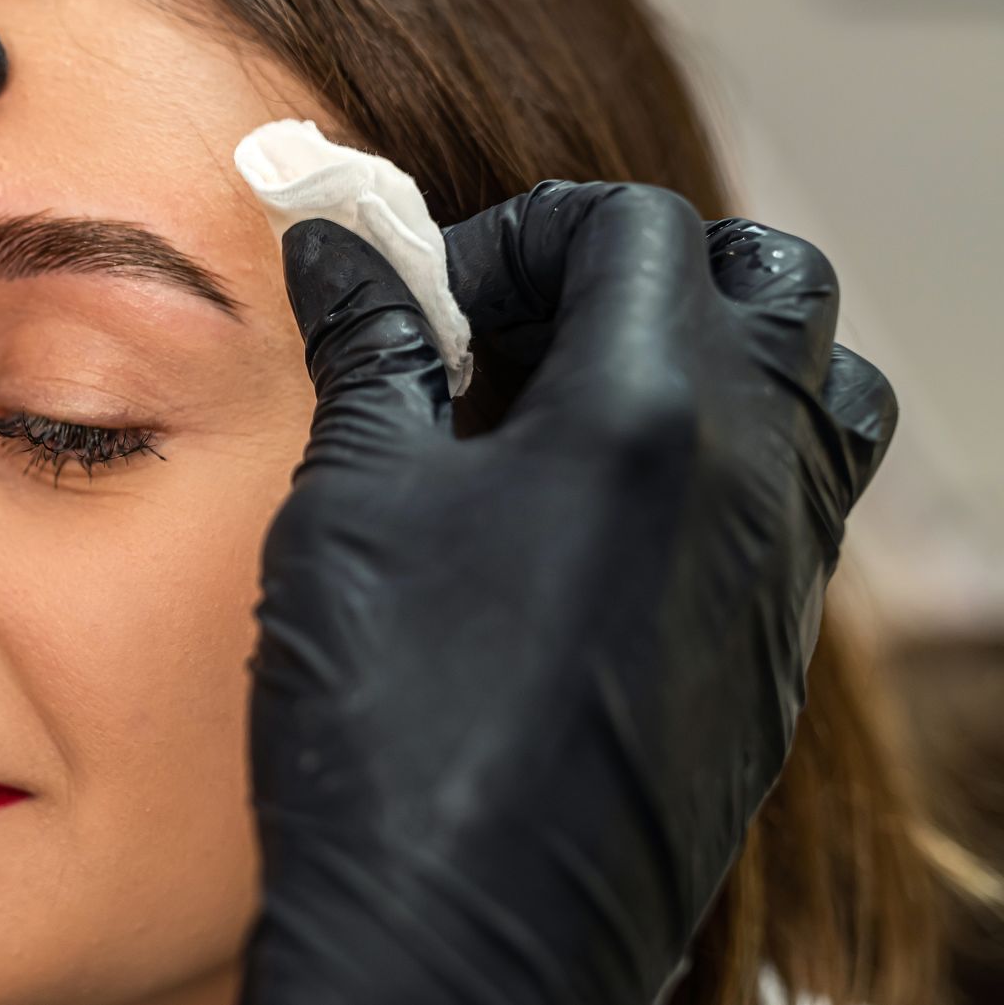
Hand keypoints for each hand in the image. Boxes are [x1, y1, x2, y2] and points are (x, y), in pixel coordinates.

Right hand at [239, 182, 894, 1004]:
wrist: (465, 939)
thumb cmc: (394, 723)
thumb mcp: (352, 502)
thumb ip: (369, 349)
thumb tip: (340, 250)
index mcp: (645, 413)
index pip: (636, 226)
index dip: (523, 235)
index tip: (440, 307)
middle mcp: (751, 477)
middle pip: (771, 279)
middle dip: (644, 269)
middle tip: (521, 335)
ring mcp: (781, 574)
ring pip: (819, 390)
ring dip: (711, 358)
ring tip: (574, 415)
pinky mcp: (772, 657)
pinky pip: (800, 504)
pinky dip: (723, 462)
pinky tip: (595, 524)